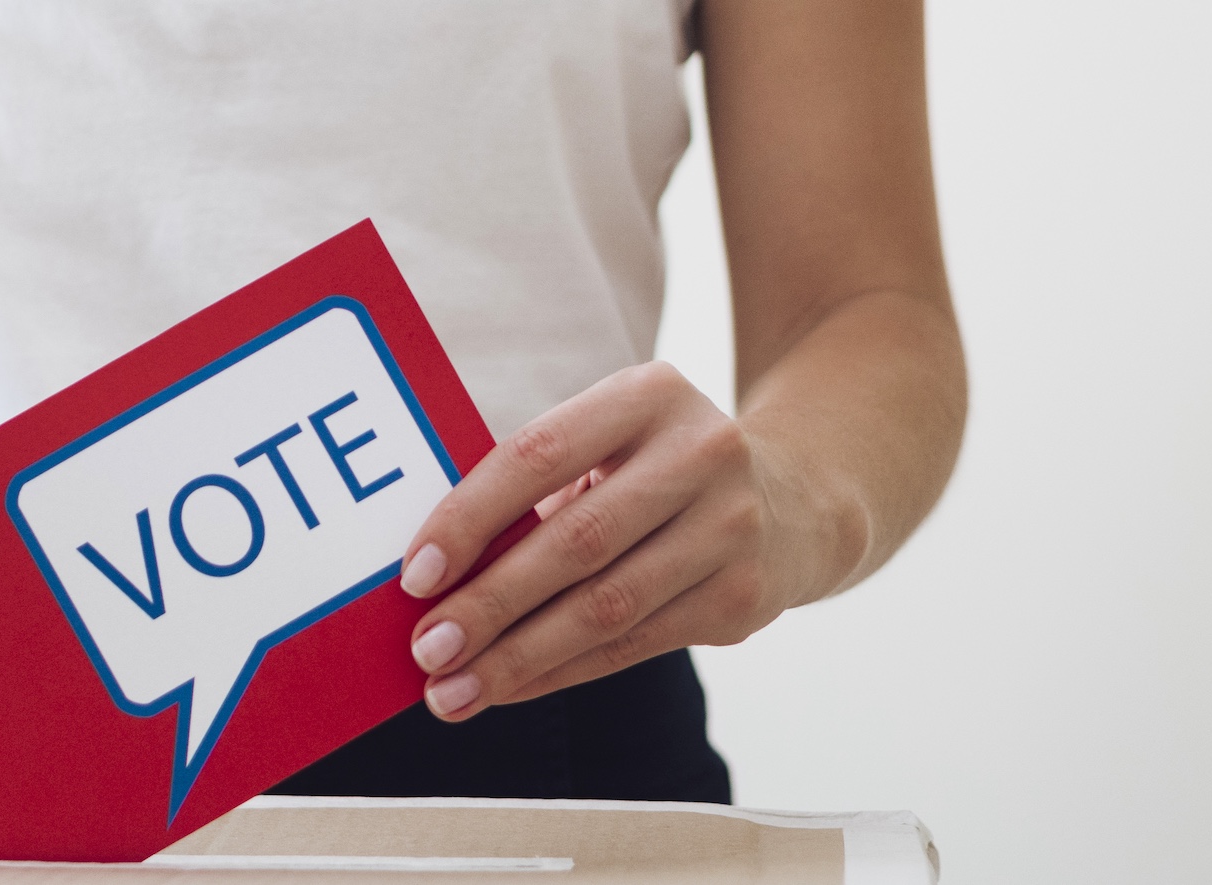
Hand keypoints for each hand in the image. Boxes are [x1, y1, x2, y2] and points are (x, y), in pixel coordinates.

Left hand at [400, 361, 842, 719]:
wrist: (796, 502)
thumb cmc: (655, 471)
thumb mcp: (608, 444)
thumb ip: (533, 488)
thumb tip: (433, 573)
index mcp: (648, 394)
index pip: (537, 453)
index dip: (469, 518)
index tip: (416, 575)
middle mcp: (701, 453)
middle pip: (574, 541)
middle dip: (489, 604)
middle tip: (427, 649)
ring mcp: (731, 528)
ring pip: (605, 607)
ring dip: (518, 658)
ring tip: (454, 690)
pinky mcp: (744, 597)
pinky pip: (632, 646)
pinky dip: (560, 672)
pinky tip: (509, 688)